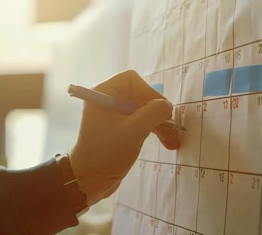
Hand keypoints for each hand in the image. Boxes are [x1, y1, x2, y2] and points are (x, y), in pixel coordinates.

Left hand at [69, 70, 179, 205]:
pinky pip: (139, 122)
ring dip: (158, 123)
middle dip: (157, 112)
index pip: (132, 80)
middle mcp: (106, 100)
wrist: (89, 180)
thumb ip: (154, 112)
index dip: (149, 92)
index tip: (159, 110)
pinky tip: (165, 141)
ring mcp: (112, 115)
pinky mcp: (117, 129)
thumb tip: (167, 106)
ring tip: (172, 141)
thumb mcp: (135, 129)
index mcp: (103, 93)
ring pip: (142, 110)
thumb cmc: (107, 152)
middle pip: (139, 95)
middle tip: (172, 127)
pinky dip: (152, 130)